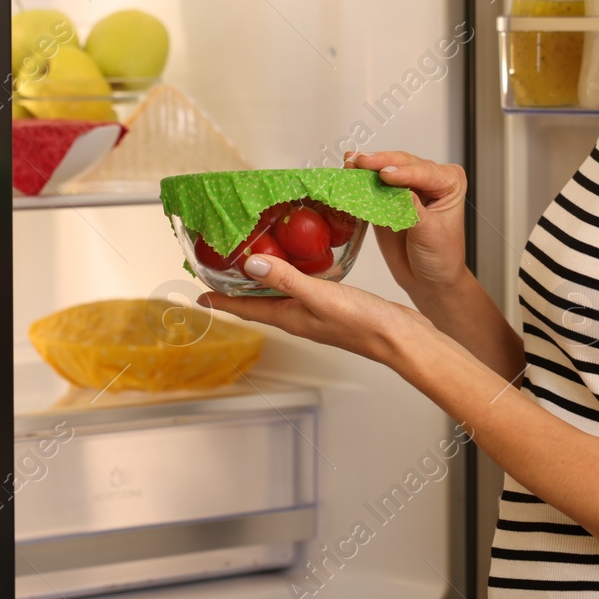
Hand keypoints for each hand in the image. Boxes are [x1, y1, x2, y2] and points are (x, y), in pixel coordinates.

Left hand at [197, 254, 430, 365]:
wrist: (402, 339)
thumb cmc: (364, 324)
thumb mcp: (321, 297)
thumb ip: (287, 280)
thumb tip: (250, 264)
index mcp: (291, 318)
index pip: (245, 309)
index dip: (220, 300)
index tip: (197, 294)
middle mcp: (299, 316)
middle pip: (259, 302)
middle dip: (237, 288)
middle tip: (220, 268)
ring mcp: (316, 312)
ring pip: (280, 294)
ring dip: (264, 279)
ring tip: (252, 259)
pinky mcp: (333, 305)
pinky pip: (303, 287)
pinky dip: (293, 273)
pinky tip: (300, 260)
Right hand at [344, 150, 470, 299]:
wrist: (428, 280)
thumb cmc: (441, 258)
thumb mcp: (430, 234)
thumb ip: (413, 211)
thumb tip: (397, 192)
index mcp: (448, 182)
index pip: (423, 172)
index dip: (403, 173)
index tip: (384, 174)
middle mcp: (428, 178)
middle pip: (402, 163)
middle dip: (379, 162)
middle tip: (360, 162)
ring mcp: (405, 186)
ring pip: (385, 169)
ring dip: (365, 167)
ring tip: (350, 164)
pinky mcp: (386, 198)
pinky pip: (372, 186)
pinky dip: (359, 181)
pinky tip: (348, 174)